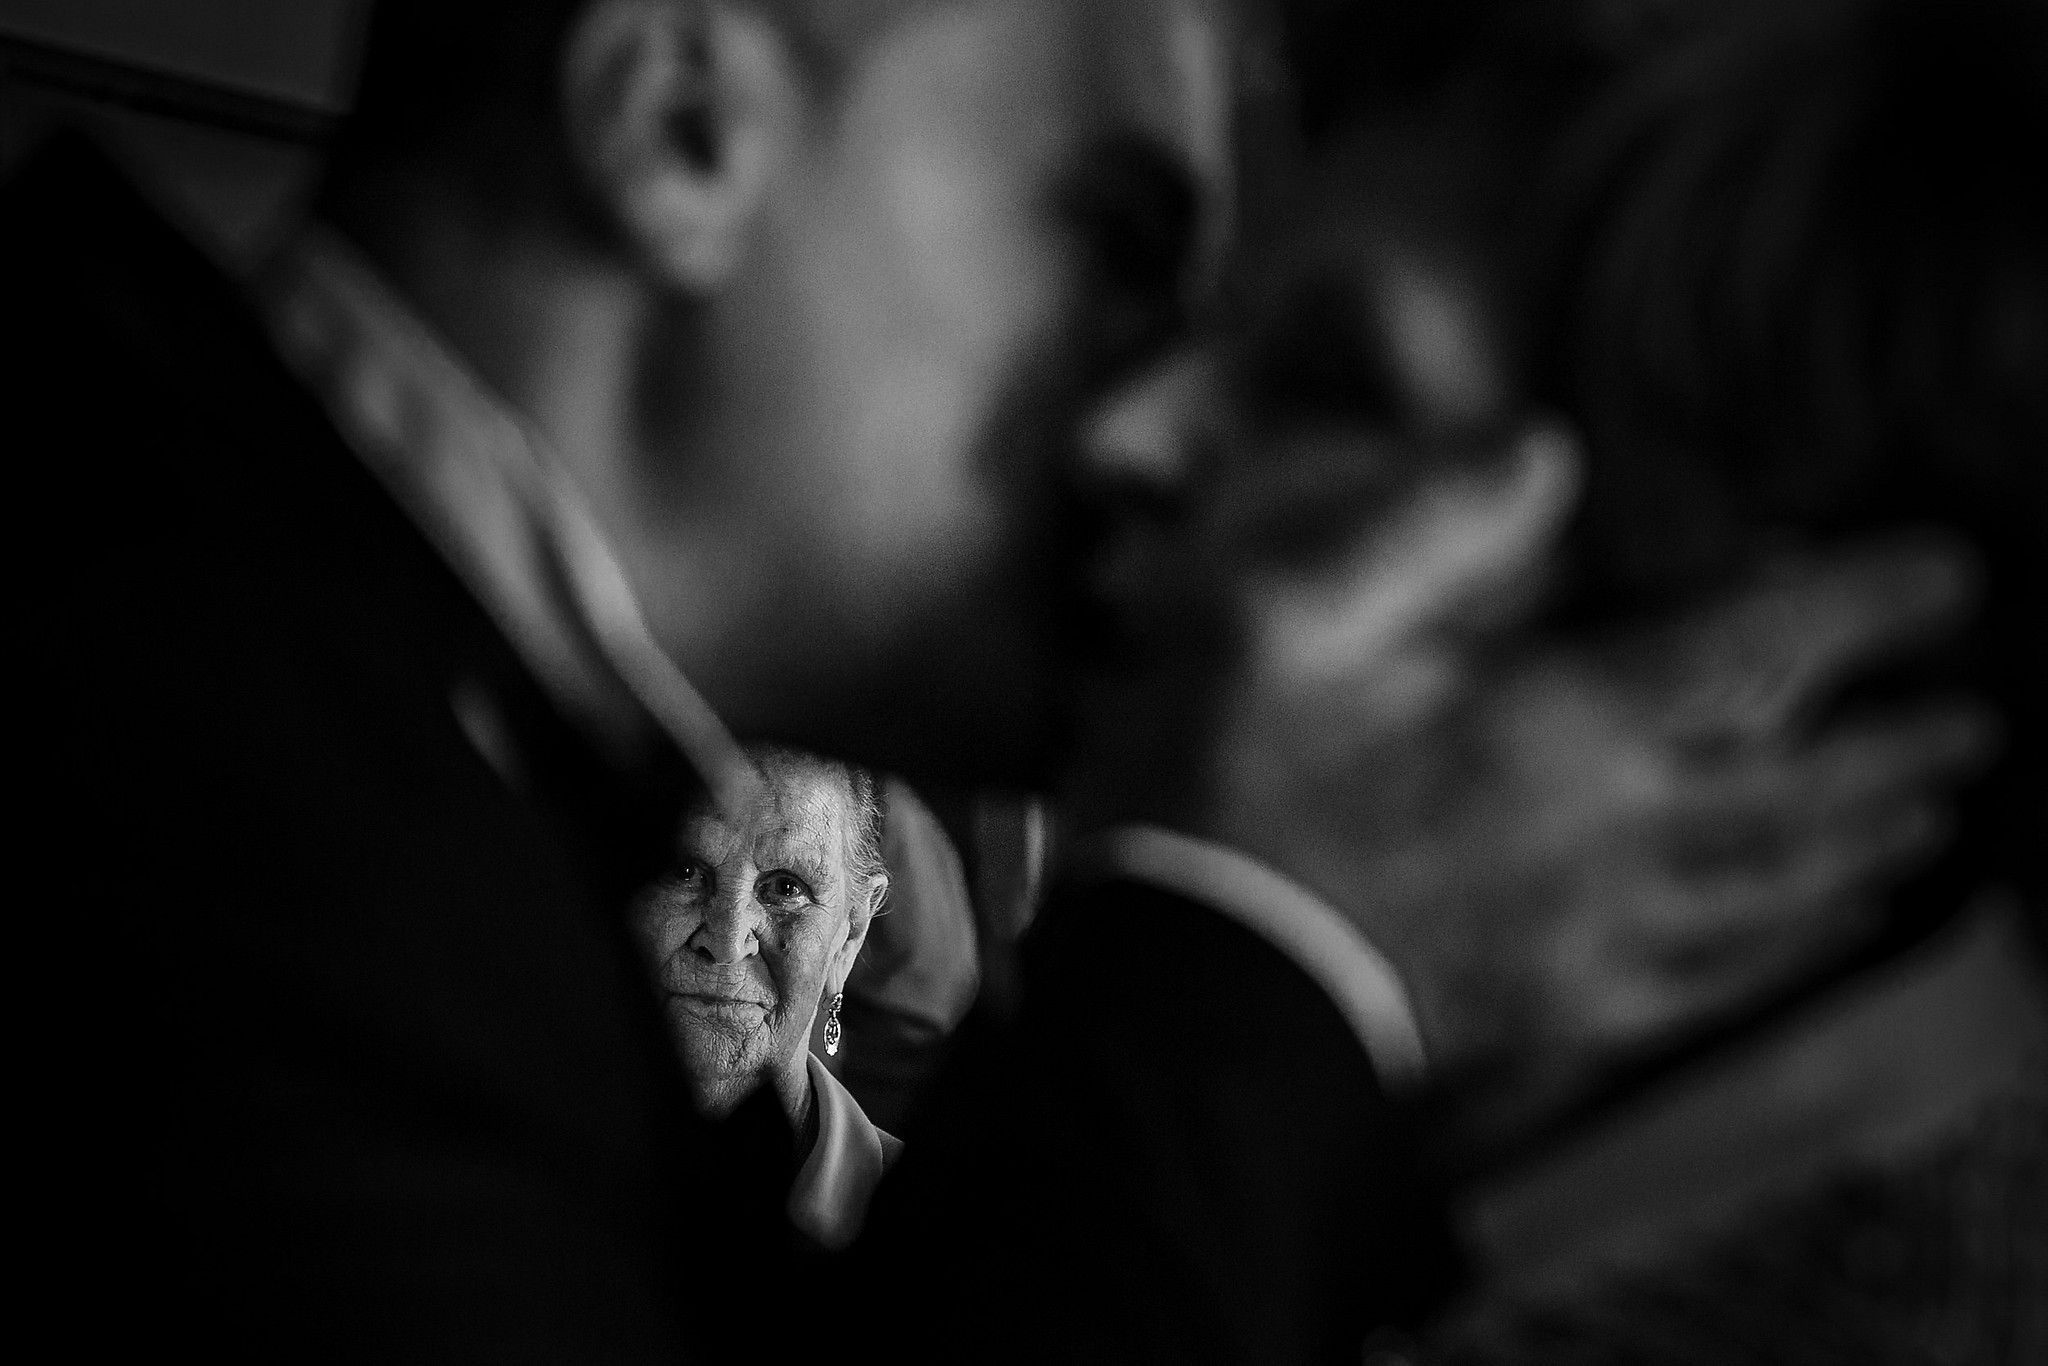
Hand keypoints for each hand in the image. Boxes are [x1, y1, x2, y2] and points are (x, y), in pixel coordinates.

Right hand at [1184, 438, 1995, 1150]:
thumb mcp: (1282, 623)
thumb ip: (1422, 526)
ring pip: (1779, 895)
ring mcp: (1596, 938)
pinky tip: (1819, 935)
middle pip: (1802, 792)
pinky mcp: (1561, 1011)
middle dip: (1902, 749)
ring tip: (1934, 816)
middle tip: (1978, 719)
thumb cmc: (1223, 793)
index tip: (1948, 573)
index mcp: (1549, 727)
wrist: (1190, 988)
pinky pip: (1716, 985)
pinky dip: (1789, 952)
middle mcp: (1608, 838)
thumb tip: (1547, 448)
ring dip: (1867, 847)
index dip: (1861, 605)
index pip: (1750, 652)